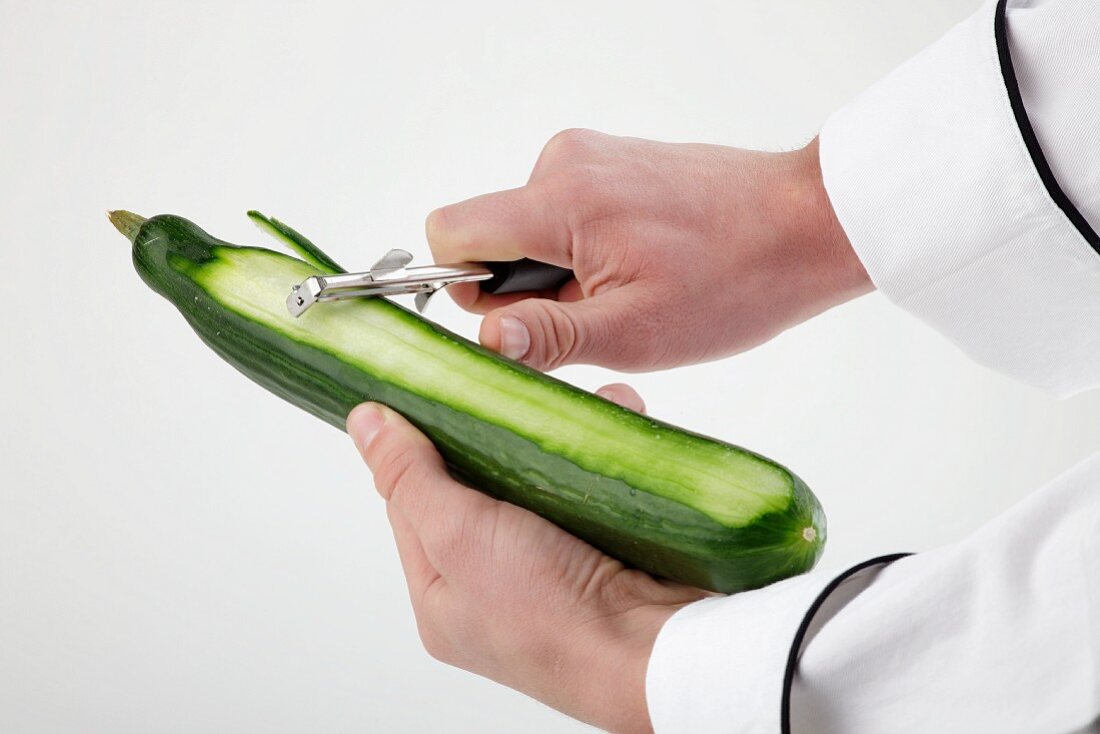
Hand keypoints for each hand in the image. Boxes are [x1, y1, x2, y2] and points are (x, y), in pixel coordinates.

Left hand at [347, 384, 706, 733]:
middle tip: (511, 385)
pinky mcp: (604, 551)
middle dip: (498, 432)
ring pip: (538, 481)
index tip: (437, 389)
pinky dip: (596, 456)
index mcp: (442, 594)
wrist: (658, 652)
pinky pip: (588, 489)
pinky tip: (606, 425)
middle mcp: (492, 586)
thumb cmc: (550, 613)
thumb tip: (365, 422)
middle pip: (479, 486)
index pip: (411, 501)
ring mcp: (551, 569)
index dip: (418, 442)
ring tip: (570, 401)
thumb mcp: (458, 534)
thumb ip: (411, 476)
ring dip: (555, 439)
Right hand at [427, 130, 870, 371]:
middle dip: (528, 286)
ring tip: (634, 288)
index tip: (523, 317)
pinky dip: (588, 248)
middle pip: (491, 233)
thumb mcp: (636, 330)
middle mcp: (565, 162)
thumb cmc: (734, 278)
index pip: (450, 230)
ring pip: (530, 228)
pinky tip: (644, 265)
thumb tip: (483, 341)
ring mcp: (591, 155)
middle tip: (600, 310)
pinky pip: (565, 212)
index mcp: (561, 200)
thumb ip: (548, 334)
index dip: (469, 286)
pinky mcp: (614, 160)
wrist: (806, 224)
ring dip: (564, 271)